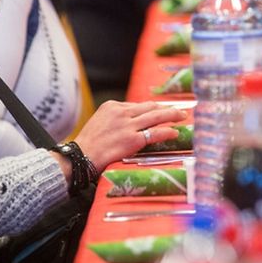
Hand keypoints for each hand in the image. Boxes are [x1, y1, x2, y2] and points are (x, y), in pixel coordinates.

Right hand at [72, 100, 187, 171]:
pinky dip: (166, 131)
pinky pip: (154, 133)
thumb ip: (116, 118)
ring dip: (172, 116)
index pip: (138, 105)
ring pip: (155, 117)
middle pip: (150, 107)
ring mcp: (127, 126)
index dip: (152, 108)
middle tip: (179, 110)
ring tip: (182, 117)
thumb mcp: (99, 122)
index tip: (161, 110)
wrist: (79, 157)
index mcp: (112, 106)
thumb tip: (133, 120)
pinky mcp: (131, 140)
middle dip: (166, 109)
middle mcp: (121, 113)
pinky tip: (175, 132)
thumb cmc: (87, 144)